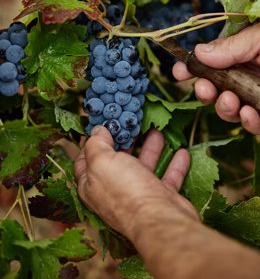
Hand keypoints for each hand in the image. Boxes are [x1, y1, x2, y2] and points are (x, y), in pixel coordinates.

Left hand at [74, 127, 197, 236]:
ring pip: (144, 166)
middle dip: (125, 140)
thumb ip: (96, 144)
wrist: (160, 220)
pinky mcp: (161, 198)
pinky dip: (175, 165)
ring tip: (157, 131)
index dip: (91, 141)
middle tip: (131, 123)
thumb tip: (97, 131)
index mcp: (92, 185)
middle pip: (118, 160)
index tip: (101, 124)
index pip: (85, 160)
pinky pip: (168, 177)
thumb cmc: (126, 190)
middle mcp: (114, 190)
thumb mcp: (102, 161)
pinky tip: (182, 152)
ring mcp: (138, 194)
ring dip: (151, 148)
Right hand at [173, 23, 259, 134]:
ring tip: (230, 100)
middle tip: (205, 89)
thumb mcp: (259, 37)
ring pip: (229, 109)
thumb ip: (233, 45)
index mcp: (242, 55)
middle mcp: (245, 77)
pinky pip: (252, 125)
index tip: (179, 72)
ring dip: (223, 108)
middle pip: (214, 89)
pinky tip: (248, 114)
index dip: (191, 69)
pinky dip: (247, 123)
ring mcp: (255, 97)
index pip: (210, 63)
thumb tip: (198, 52)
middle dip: (204, 92)